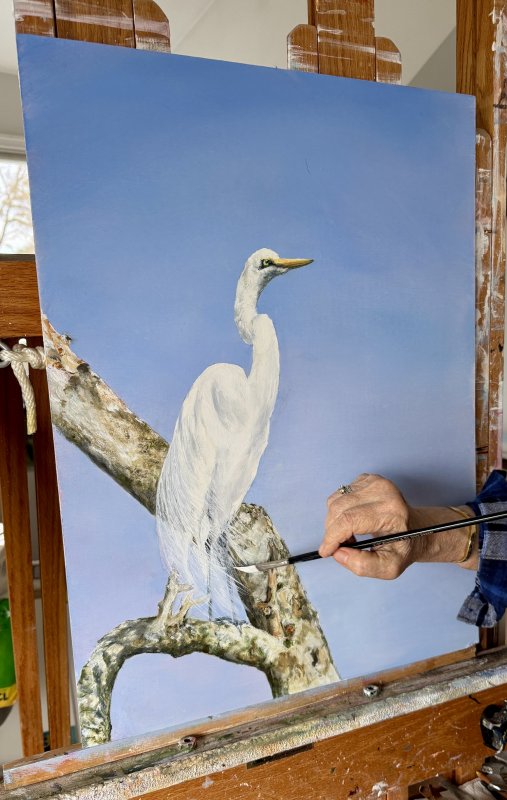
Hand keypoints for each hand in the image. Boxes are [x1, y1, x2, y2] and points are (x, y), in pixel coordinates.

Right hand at [320, 473, 478, 578]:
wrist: (417, 529)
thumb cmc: (404, 547)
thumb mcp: (389, 567)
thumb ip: (362, 565)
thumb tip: (338, 553)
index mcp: (390, 512)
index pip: (349, 520)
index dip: (332, 537)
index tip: (326, 551)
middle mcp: (383, 491)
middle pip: (338, 510)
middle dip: (332, 531)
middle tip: (344, 546)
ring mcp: (375, 482)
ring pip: (335, 501)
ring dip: (335, 521)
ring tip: (350, 534)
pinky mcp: (368, 478)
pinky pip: (340, 494)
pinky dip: (340, 510)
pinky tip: (353, 520)